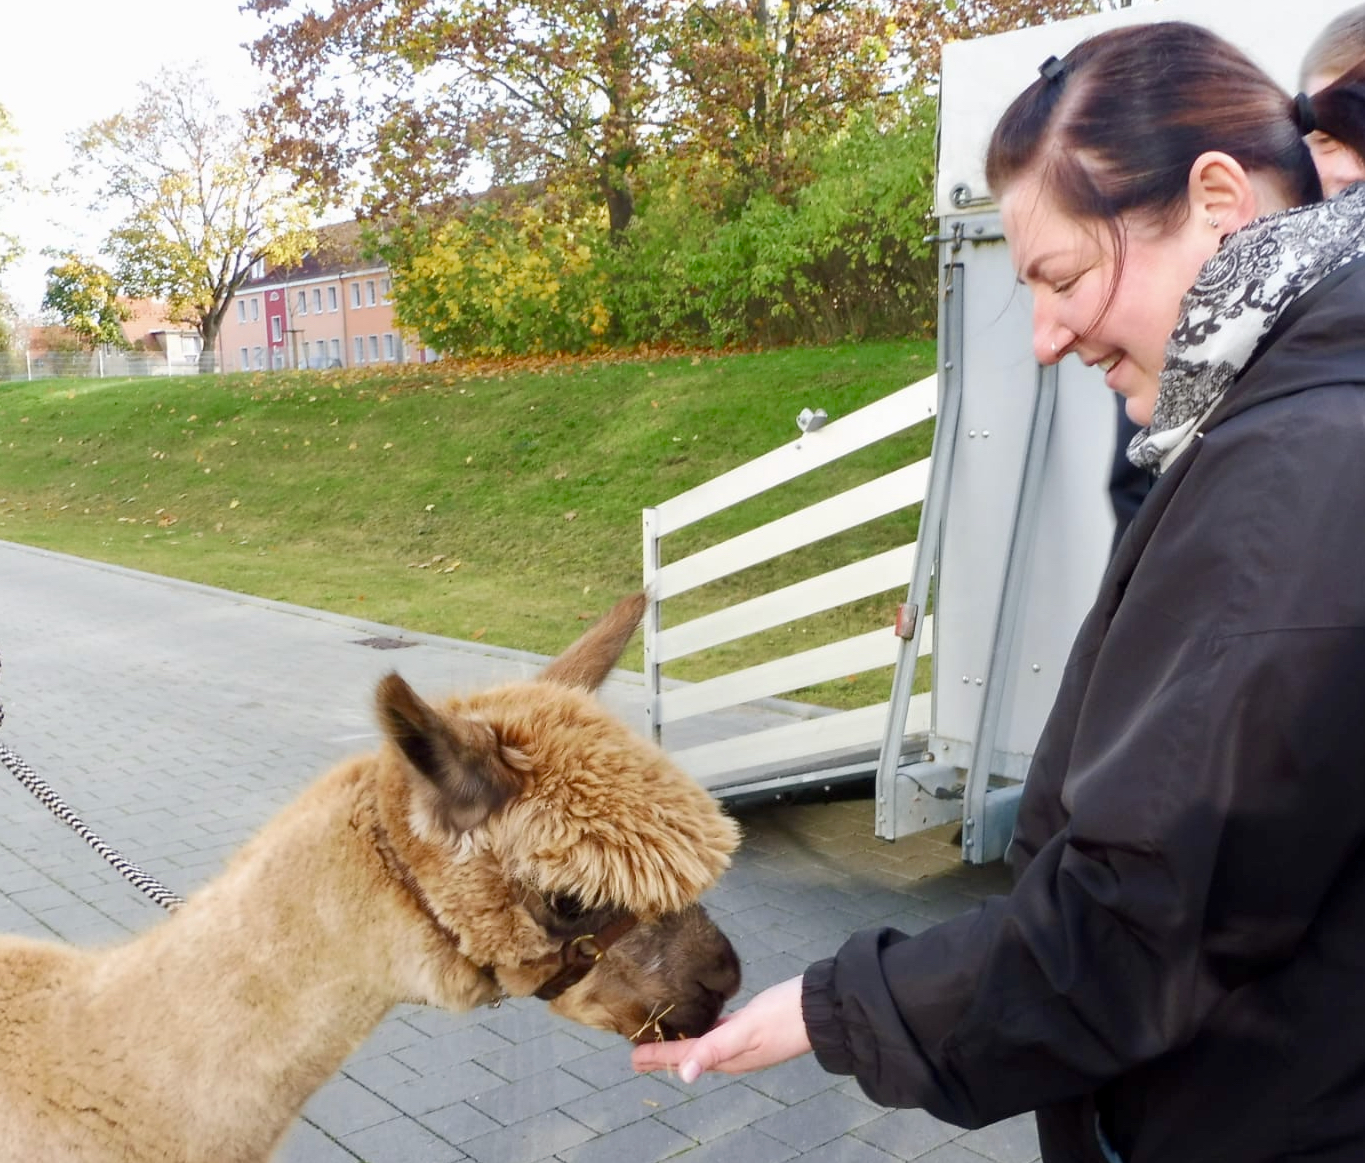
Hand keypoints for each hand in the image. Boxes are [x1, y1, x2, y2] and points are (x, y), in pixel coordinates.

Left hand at [631, 975, 811, 1082]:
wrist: (822, 1008)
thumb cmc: (784, 1015)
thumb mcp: (747, 1029)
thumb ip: (714, 1049)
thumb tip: (684, 1076)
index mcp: (728, 1057)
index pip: (683, 1057)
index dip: (657, 1056)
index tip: (631, 1058)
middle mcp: (733, 1055)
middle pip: (689, 1055)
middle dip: (663, 1055)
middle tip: (636, 1056)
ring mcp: (743, 1043)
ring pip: (702, 1046)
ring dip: (681, 1045)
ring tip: (662, 1042)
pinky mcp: (751, 1028)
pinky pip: (718, 1034)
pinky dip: (702, 1032)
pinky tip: (700, 1024)